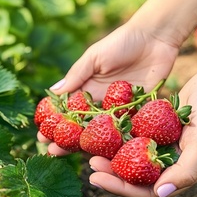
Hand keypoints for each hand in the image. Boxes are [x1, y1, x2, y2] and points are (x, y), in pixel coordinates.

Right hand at [40, 23, 179, 155]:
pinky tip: (109, 155)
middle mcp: (102, 102)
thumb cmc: (121, 43)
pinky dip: (120, 141)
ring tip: (76, 158)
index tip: (42, 136)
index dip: (56, 124)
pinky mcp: (140, 110)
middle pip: (82, 125)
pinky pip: (129, 129)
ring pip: (103, 133)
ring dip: (90, 146)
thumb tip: (54, 92)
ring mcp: (121, 108)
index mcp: (88, 88)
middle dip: (67, 140)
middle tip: (52, 152)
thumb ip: (77, 75)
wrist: (155, 38)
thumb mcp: (94, 57)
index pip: (68, 111)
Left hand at [88, 72, 196, 196]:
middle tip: (90, 162)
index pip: (146, 190)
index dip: (120, 188)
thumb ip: (185, 171)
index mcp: (178, 173)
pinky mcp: (156, 128)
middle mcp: (168, 162)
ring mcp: (161, 145)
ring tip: (91, 148)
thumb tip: (160, 192)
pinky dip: (119, 135)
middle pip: (134, 175)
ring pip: (131, 156)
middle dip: (111, 172)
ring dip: (112, 154)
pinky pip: (134, 135)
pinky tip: (102, 129)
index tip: (97, 178)